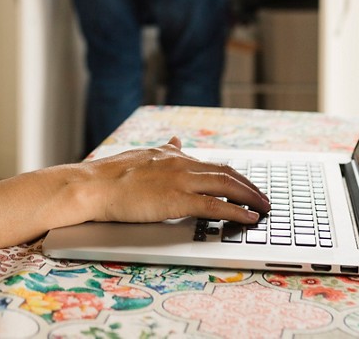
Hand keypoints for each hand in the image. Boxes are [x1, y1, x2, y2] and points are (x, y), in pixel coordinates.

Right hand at [83, 137, 269, 223]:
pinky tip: (249, 218)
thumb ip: (163, 151)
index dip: (234, 175)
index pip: (212, 164)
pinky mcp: (177, 199)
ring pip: (226, 185)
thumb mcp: (141, 155)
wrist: (93, 185)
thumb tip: (175, 140)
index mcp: (172, 155)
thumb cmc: (110, 175)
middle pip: (226, 173)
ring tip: (264, 208)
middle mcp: (181, 164)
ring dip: (250, 197)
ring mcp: (180, 180)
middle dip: (249, 186)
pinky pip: (215, 205)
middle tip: (264, 198)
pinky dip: (236, 211)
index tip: (246, 184)